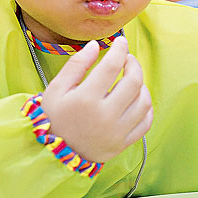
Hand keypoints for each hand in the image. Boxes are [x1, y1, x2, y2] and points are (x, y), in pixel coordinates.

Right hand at [40, 36, 152, 162]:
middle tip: (128, 59)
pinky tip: (137, 99)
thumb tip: (95, 45)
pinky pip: (146, 122)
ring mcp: (117, 131)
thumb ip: (76, 65)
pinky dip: (146, 107)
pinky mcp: (124, 143)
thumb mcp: (56, 89)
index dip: (120, 49)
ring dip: (142, 85)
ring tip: (131, 79)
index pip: (112, 66)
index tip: (121, 42)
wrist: (51, 155)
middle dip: (134, 64)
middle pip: (134, 82)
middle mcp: (105, 115)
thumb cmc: (53, 118)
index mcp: (86, 99)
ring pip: (144, 101)